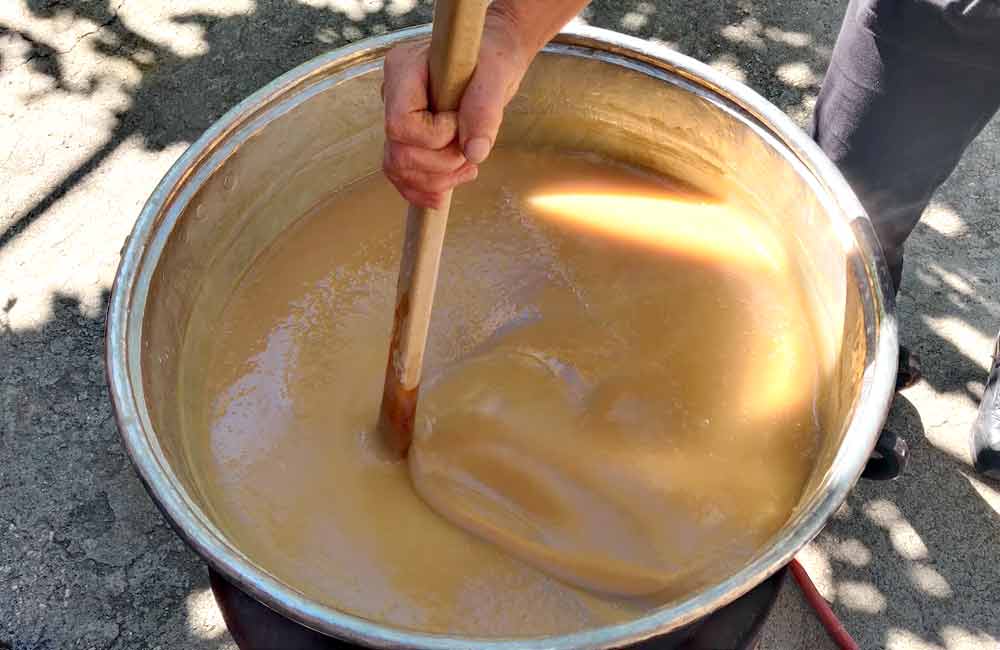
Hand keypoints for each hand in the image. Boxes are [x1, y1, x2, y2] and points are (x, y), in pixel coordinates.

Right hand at [382, 10, 532, 208]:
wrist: (492, 62)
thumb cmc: (493, 57)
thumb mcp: (496, 75)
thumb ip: (485, 109)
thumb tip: (475, 152)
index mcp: (404, 69)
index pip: (400, 123)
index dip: (434, 137)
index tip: (461, 124)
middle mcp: (392, 95)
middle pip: (398, 153)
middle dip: (440, 165)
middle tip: (470, 152)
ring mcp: (396, 118)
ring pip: (398, 169)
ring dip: (436, 181)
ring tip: (468, 167)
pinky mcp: (407, 138)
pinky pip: (402, 176)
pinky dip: (424, 190)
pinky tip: (446, 190)